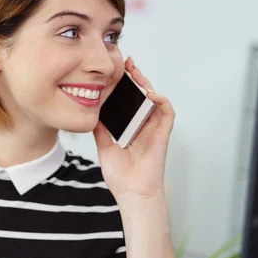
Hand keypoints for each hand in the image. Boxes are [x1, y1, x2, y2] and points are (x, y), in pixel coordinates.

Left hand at [93, 57, 174, 203]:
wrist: (132, 193)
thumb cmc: (121, 176)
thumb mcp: (104, 147)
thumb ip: (101, 129)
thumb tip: (91, 113)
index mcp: (130, 127)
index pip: (129, 101)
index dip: (124, 86)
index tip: (114, 72)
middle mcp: (143, 125)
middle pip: (142, 96)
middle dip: (136, 78)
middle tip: (126, 63)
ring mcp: (154, 129)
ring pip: (155, 100)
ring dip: (147, 84)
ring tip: (135, 72)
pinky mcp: (162, 134)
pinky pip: (167, 113)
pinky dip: (161, 101)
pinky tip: (151, 93)